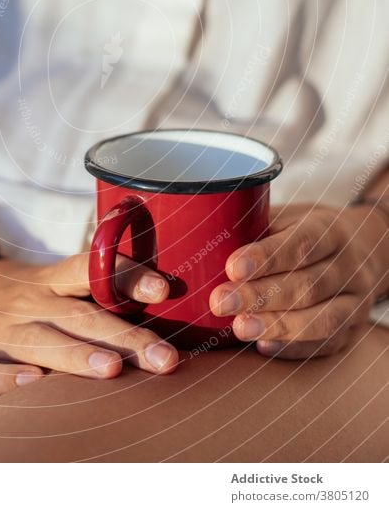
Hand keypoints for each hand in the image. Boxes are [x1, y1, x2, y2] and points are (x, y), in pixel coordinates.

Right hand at [0, 252, 178, 397]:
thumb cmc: (45, 303)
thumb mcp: (69, 288)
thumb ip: (109, 294)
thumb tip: (175, 303)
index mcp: (55, 279)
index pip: (91, 269)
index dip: (127, 276)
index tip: (163, 291)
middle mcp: (29, 300)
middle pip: (79, 316)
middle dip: (124, 338)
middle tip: (163, 358)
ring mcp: (2, 330)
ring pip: (39, 342)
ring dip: (76, 356)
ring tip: (113, 370)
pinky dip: (4, 378)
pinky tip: (33, 384)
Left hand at [209, 203, 384, 359]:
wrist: (364, 249)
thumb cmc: (305, 232)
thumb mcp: (288, 217)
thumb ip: (255, 227)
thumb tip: (202, 236)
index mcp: (331, 230)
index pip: (303, 243)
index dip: (268, 256)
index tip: (232, 267)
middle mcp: (350, 266)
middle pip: (309, 285)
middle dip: (262, 296)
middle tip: (220, 302)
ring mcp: (357, 301)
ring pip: (323, 320)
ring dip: (277, 326)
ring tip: (238, 329)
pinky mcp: (354, 330)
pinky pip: (328, 345)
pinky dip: (294, 349)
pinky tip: (262, 347)